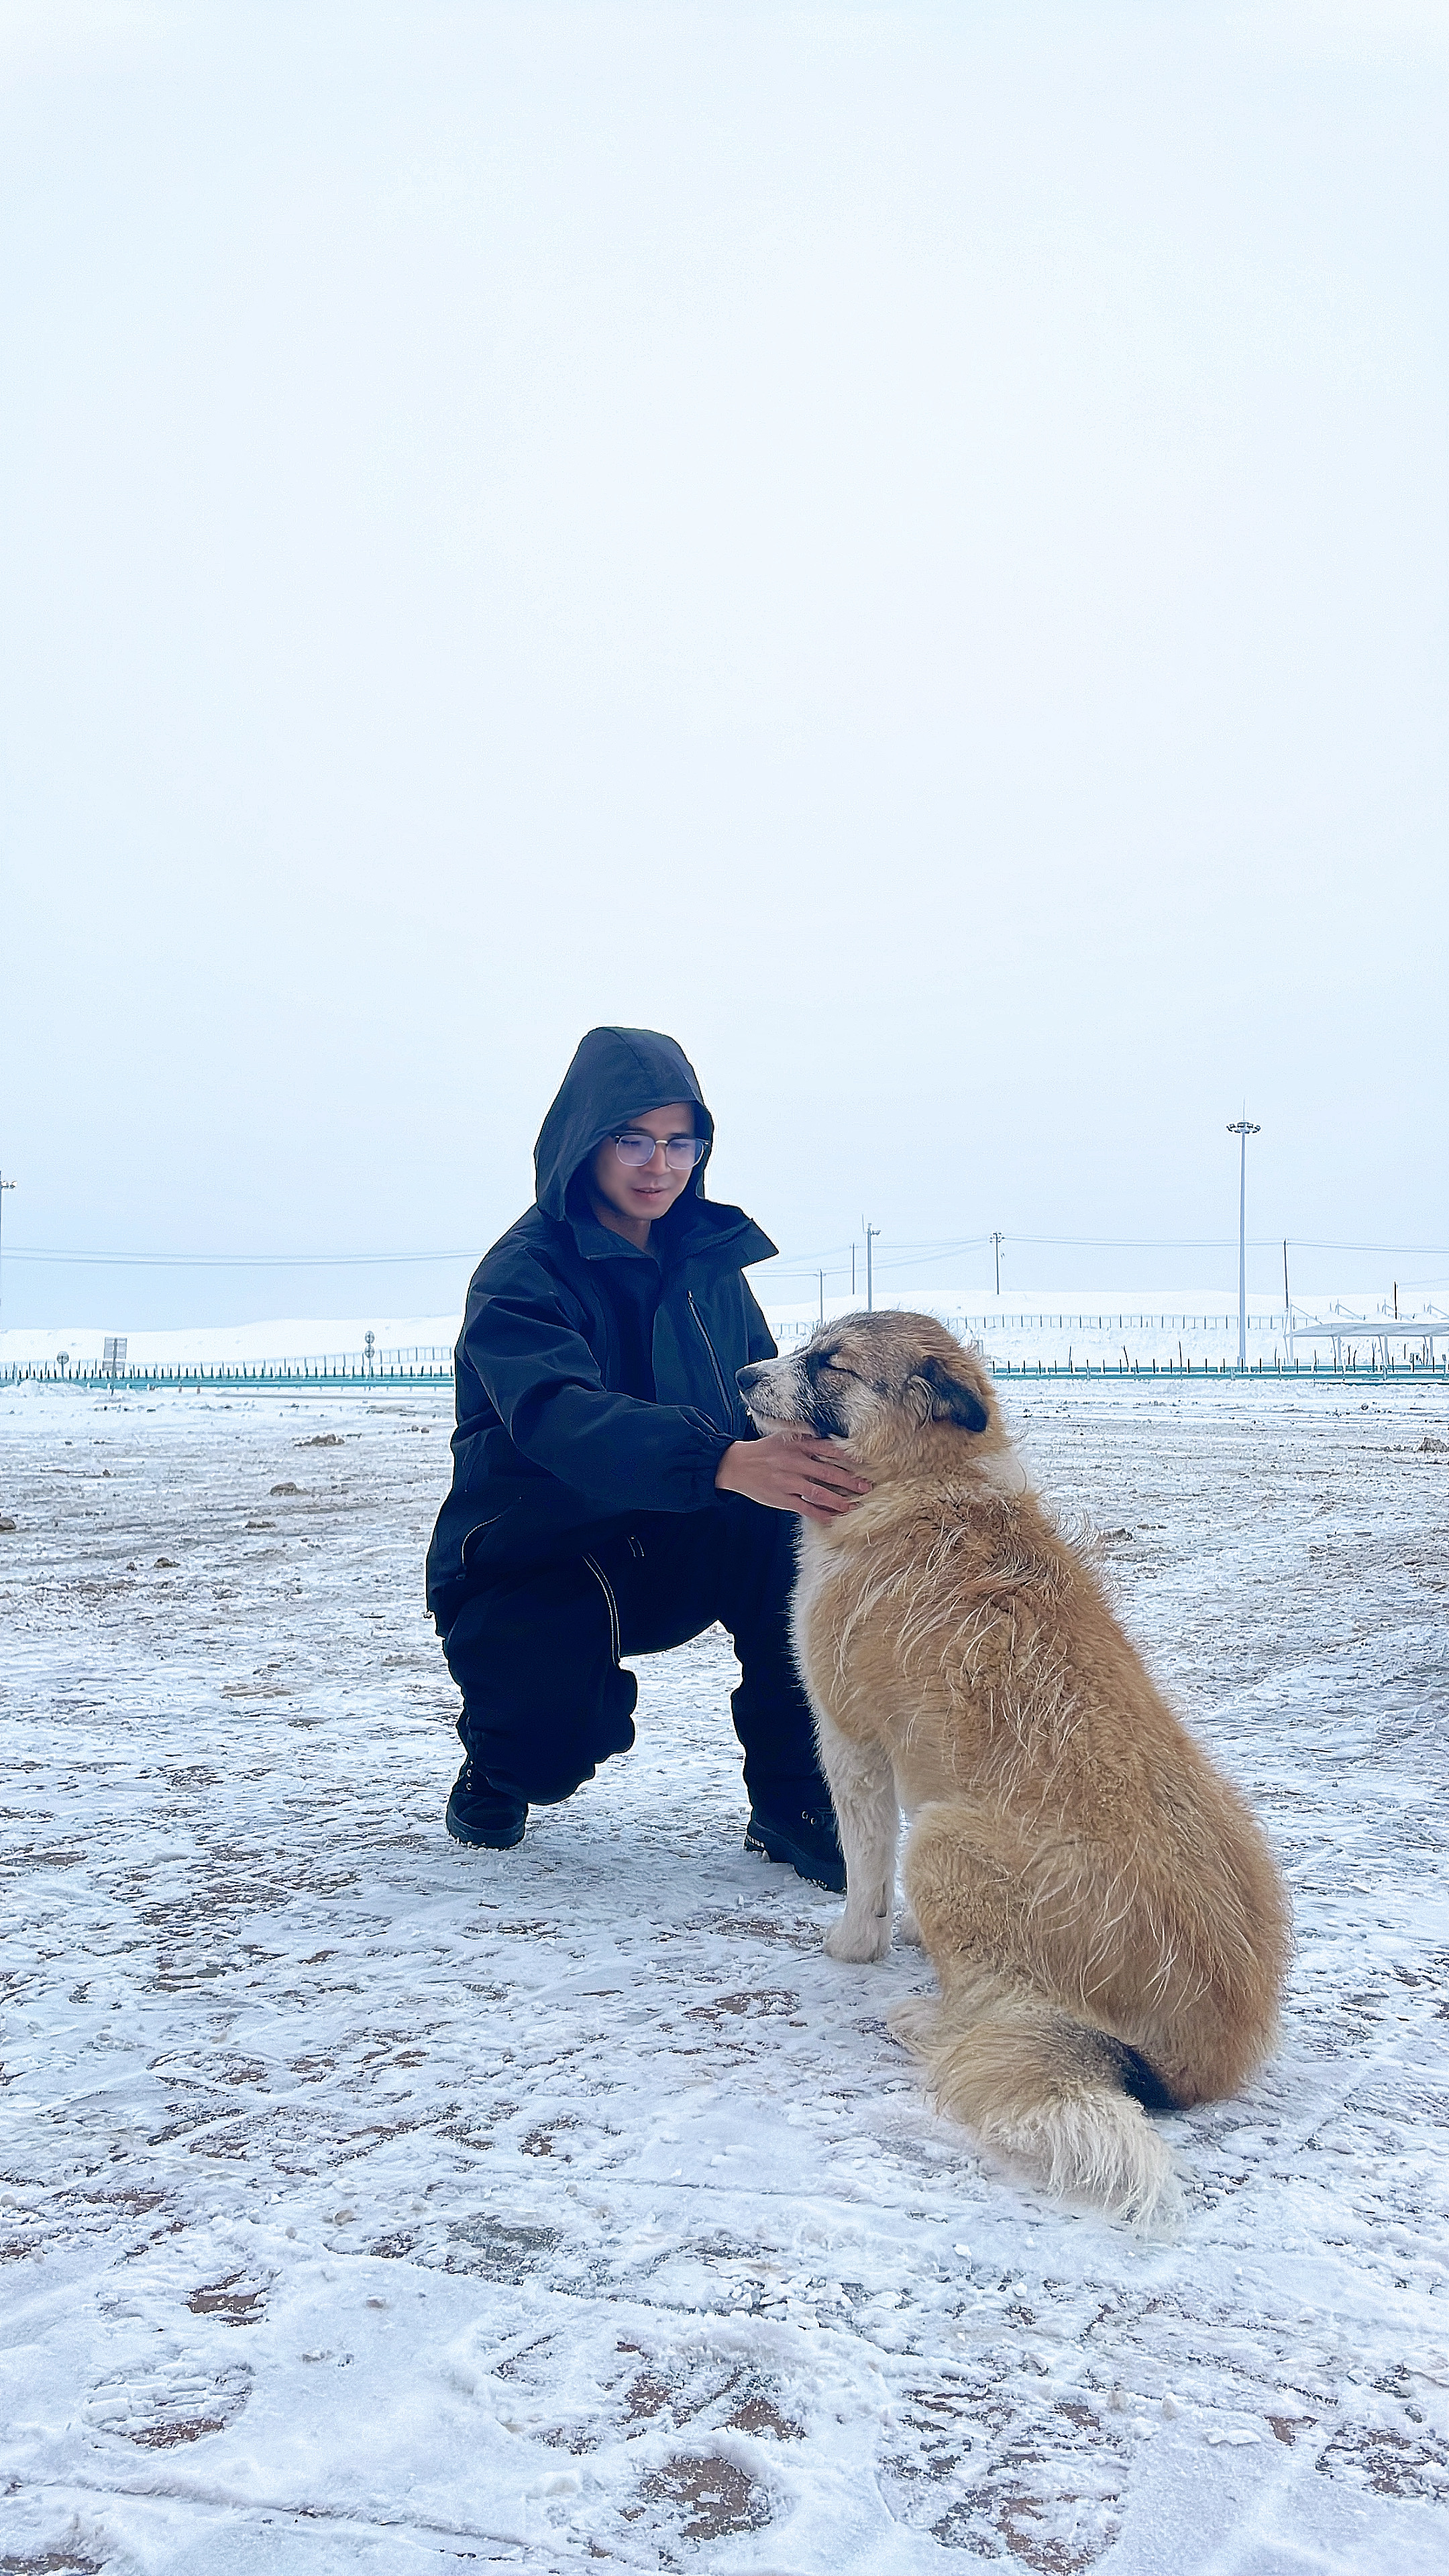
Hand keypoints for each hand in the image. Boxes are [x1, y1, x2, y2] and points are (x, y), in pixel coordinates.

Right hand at [715, 1433, 870, 1522]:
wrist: (736, 1465)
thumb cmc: (764, 1451)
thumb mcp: (784, 1436)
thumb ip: (805, 1435)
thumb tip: (829, 1436)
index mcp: (797, 1445)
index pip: (828, 1449)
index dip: (847, 1456)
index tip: (864, 1462)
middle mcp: (795, 1462)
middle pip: (828, 1472)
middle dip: (850, 1481)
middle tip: (867, 1487)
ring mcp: (788, 1481)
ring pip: (819, 1492)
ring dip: (839, 1500)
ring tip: (854, 1505)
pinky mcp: (781, 1498)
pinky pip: (805, 1507)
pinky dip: (820, 1513)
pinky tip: (833, 1518)